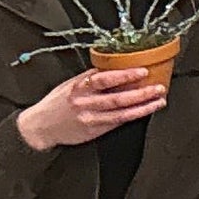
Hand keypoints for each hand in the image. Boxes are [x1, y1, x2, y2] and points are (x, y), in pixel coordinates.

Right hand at [14, 66, 165, 150]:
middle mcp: (84, 103)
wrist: (39, 127)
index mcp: (79, 87)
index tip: (142, 71)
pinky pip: (117, 122)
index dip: (125, 75)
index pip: (104, 79)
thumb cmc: (56, 103)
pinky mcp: (93, 130)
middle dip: (141, 92)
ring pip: (121, 112)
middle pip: (117, 98)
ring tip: (158, 100)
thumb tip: (115, 68)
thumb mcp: (70, 85)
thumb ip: (91, 78)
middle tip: (159, 86)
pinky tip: (145, 111)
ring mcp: (90, 118)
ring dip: (143, 106)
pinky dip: (133, 116)